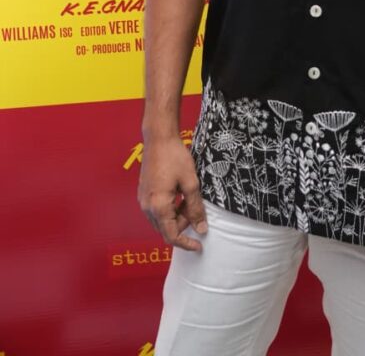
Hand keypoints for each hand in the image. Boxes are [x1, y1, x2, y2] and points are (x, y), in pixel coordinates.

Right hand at [138, 135, 207, 251]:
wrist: (159, 138)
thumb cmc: (175, 158)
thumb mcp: (191, 183)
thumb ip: (195, 208)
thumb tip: (201, 229)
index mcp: (158, 207)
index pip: (171, 236)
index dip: (186, 243)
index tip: (199, 246)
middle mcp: (147, 207)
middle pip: (166, 229)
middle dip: (183, 225)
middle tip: (197, 211)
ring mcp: (143, 200)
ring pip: (161, 220)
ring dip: (176, 216)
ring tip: (189, 199)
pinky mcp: (143, 193)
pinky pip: (156, 210)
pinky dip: (169, 209)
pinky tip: (179, 194)